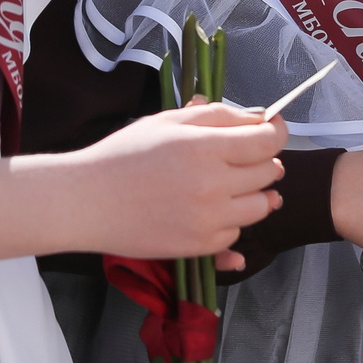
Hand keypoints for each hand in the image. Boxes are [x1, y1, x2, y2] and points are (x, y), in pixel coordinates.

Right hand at [66, 103, 286, 270]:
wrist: (86, 202)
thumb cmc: (123, 155)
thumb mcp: (168, 121)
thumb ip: (217, 116)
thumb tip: (258, 118)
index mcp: (205, 148)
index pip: (267, 140)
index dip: (276, 130)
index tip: (271, 126)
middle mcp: (213, 186)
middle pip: (269, 172)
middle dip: (264, 159)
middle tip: (244, 154)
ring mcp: (208, 220)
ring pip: (261, 206)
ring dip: (255, 193)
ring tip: (231, 183)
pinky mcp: (199, 247)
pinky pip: (236, 234)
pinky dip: (230, 220)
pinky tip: (210, 209)